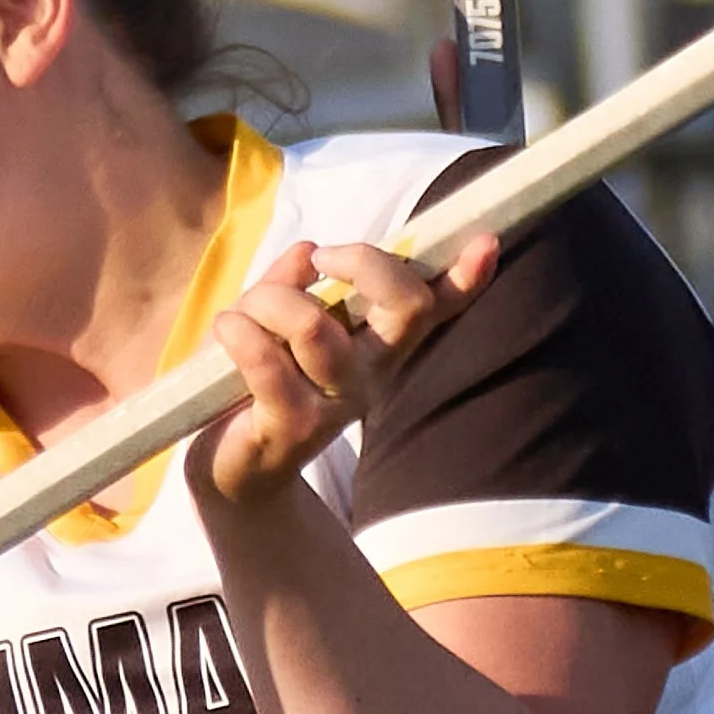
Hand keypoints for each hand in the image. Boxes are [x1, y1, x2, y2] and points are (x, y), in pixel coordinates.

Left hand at [187, 233, 498, 511]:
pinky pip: (268, 360)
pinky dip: (238, 331)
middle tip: (323, 258)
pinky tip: (226, 331)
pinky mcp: (294, 425)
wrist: (229, 470)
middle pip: (407, 308)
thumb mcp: (270, 323)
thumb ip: (289, 284)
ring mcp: (336, 404)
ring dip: (267, 302)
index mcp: (375, 347)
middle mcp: (370, 375)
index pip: (433, 312)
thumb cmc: (251, 388)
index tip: (487, 242)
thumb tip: (306, 250)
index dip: (465, 280)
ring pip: (315, 323)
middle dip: (366, 262)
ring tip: (240, 316)